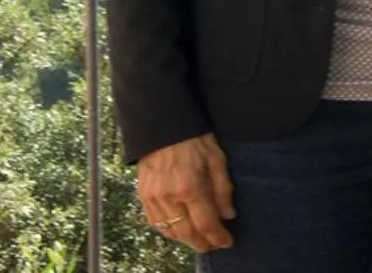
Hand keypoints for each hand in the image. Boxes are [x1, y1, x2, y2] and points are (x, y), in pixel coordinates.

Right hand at [136, 133, 235, 252]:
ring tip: (199, 240)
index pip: (206, 223)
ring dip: (186, 240)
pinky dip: (168, 231)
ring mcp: (153, 198)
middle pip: (187, 233)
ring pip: (169, 231)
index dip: (218, 237)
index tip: (228, 242)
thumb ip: (223, 188)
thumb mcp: (217, 158)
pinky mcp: (143, 196)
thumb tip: (228, 215)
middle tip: (214, 246)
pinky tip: (179, 230)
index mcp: (191, 187)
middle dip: (202, 243)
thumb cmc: (194, 138)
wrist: (162, 125)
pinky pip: (155, 223)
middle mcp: (170, 197)